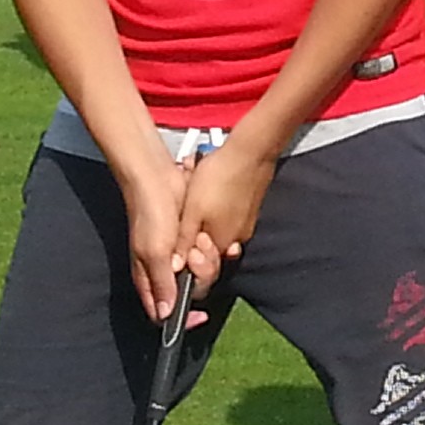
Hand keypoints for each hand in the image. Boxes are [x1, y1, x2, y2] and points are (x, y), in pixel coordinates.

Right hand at [121, 154, 223, 323]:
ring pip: (203, 274)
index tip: (202, 316)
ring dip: (207, 260)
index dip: (184, 320)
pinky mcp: (190, 241)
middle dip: (200, 275)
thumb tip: (166, 315)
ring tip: (199, 238)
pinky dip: (212, 249)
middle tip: (195, 253)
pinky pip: (208, 255)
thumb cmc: (150, 214)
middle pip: (192, 292)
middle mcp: (164, 273)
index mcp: (149, 280)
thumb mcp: (154, 251)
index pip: (165, 315)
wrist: (157, 179)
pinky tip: (206, 235)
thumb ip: (161, 283)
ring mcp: (178, 257)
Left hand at [172, 136, 276, 286]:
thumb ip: (183, 242)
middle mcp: (236, 240)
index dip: (189, 264)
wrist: (250, 152)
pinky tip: (207, 192)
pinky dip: (212, 210)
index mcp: (222, 245)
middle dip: (193, 238)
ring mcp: (244, 225)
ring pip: (215, 232)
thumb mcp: (192, 212)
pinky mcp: (247, 210)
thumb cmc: (219, 179)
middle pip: (209, 252)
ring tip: (194, 201)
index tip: (181, 250)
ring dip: (201, 221)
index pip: (205, 272)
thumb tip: (174, 268)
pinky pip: (225, 218)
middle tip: (186, 220)